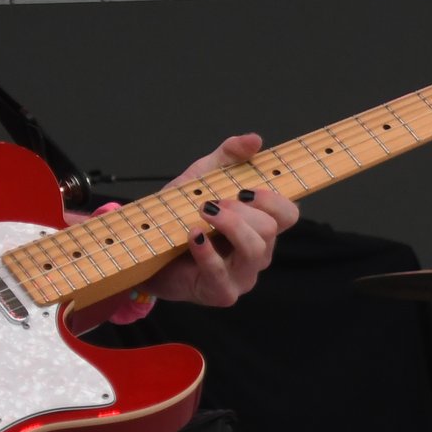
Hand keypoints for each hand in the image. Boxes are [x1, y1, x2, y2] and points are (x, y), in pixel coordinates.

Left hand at [147, 133, 298, 307]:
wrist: (143, 249)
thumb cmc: (178, 216)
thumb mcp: (202, 178)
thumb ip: (228, 157)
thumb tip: (254, 139)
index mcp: (260, 227)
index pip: (288, 215)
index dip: (274, 199)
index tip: (246, 188)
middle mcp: (257, 253)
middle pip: (271, 229)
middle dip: (243, 210)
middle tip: (213, 202)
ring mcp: (241, 276)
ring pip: (255, 250)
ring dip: (230, 225)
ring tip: (204, 212)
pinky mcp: (220, 292)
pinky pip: (221, 273)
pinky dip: (206, 251)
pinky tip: (192, 234)